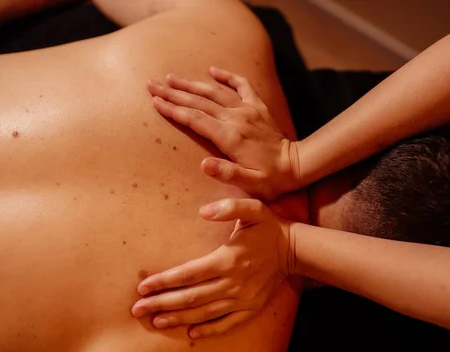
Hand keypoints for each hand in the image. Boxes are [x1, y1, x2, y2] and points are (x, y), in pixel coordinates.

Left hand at [131, 198, 294, 338]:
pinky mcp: (251, 308)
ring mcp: (242, 299)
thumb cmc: (268, 227)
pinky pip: (227, 324)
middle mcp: (233, 283)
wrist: (294, 250)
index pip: (189, 274)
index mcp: (228, 259)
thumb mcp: (252, 209)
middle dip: (162, 303)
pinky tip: (191, 334)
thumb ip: (228, 208)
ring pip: (205, 313)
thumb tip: (203, 211)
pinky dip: (208, 331)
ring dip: (179, 318)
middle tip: (138, 310)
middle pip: (191, 297)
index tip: (143, 287)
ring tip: (156, 321)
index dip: (164, 281)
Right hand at [148, 66, 299, 199]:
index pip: (195, 119)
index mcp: (230, 137)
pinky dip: (227, 76)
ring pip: (214, 92)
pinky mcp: (257, 107)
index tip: (155, 102)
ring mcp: (247, 110)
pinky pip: (242, 85)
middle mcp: (236, 118)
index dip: (173, 110)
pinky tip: (213, 69)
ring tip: (171, 77)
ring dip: (192, 84)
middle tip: (152, 85)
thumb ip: (228, 173)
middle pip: (199, 102)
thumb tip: (203, 165)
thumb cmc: (271, 179)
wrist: (296, 165)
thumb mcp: (250, 183)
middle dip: (173, 93)